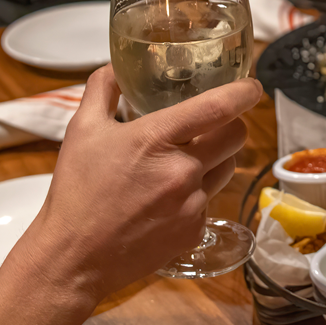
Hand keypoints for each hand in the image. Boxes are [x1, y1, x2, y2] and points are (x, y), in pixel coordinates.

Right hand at [16, 65, 254, 301]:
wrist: (74, 257)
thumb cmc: (76, 190)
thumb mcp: (81, 130)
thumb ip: (102, 90)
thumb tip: (116, 67)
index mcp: (156, 139)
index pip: (218, 107)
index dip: (243, 92)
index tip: (251, 86)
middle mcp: (182, 171)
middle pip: (236, 136)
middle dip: (231, 124)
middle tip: (213, 124)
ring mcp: (192, 205)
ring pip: (227, 169)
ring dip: (216, 158)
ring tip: (187, 160)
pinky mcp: (194, 231)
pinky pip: (209, 202)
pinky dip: (196, 195)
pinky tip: (168, 199)